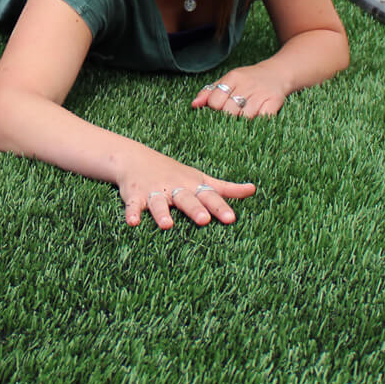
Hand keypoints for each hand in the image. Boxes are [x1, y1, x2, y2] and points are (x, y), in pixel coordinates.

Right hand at [118, 145, 254, 228]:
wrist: (134, 158)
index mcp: (192, 186)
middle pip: (185, 199)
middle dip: (194, 208)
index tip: (231, 218)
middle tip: (203, 220)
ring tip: (167, 225)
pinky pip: (133, 205)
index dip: (220, 207)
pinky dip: (132, 213)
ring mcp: (154, 191)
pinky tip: (133, 222)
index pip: (209, 197)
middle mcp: (174, 188)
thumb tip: (253, 190)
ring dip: (162, 212)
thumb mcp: (200, 179)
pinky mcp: (134, 196)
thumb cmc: (173, 173)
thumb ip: (225, 188)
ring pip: (159, 203)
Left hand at [191, 66, 286, 117]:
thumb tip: (193, 104)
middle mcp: (247, 84)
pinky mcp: (275, 101)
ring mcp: (262, 93)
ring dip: (243, 121)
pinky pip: (261, 119)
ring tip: (244, 116)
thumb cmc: (247, 80)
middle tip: (233, 116)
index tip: (219, 111)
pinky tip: (256, 118)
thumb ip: (209, 92)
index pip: (215, 101)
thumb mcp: (227, 81)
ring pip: (245, 117)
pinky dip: (257, 122)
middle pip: (229, 111)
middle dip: (228, 118)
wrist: (277, 73)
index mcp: (233, 77)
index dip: (214, 110)